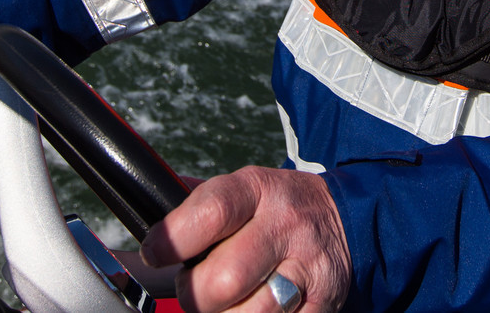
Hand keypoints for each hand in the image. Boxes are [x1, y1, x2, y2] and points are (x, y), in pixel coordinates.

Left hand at [140, 166, 349, 312]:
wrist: (347, 219)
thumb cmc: (277, 210)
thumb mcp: (244, 190)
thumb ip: (195, 203)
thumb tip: (142, 222)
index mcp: (258, 189)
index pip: (209, 213)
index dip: (171, 240)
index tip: (155, 253)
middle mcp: (285, 225)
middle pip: (223, 279)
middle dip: (194, 293)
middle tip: (195, 287)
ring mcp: (307, 267)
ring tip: (229, 300)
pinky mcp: (322, 304)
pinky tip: (255, 306)